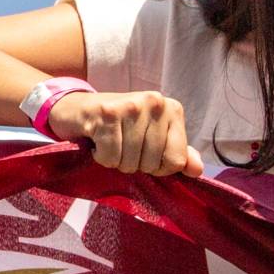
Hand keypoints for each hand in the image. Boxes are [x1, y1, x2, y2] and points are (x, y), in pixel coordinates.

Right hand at [48, 90, 203, 177]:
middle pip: (152, 163)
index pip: (177, 159)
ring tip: (110, 144)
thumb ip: (177, 153)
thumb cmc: (119, 126)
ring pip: (131, 161)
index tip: (144, 155)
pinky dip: (102, 157)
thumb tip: (197, 170)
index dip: (159, 167)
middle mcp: (154, 102)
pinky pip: (111, 156)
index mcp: (172, 108)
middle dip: (135, 164)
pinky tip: (98, 143)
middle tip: (122, 148)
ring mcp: (130, 106)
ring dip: (117, 162)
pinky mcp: (106, 114)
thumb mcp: (152, 137)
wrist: (76, 108)